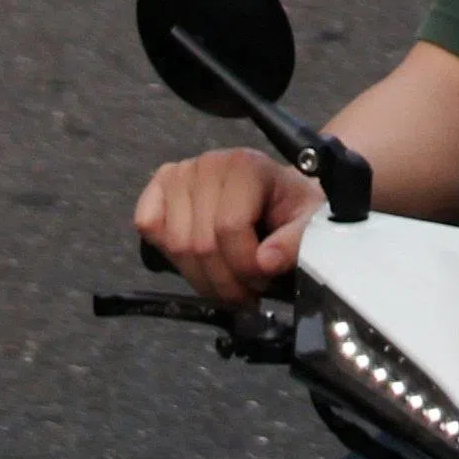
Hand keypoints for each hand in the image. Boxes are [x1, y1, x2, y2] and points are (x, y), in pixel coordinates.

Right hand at [134, 143, 326, 301]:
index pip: (229, 227)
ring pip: (176, 245)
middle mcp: (207, 164)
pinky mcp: (158, 187)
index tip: (262, 283)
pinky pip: (148, 225)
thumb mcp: (309, 223)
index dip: (244, 266)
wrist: (276, 194)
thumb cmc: (290, 208)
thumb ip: (296, 242)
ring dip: (202, 277)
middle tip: (245, 294)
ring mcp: (178, 174)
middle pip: (200, 243)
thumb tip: (265, 261)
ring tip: (227, 281)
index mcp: (244, 166)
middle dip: (224, 281)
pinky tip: (197, 260)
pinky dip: (168, 252)